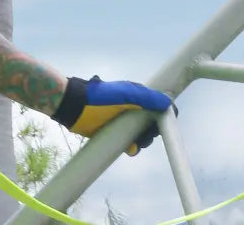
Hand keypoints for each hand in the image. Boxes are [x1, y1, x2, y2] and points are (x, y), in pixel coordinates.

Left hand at [51, 75, 173, 155]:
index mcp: (137, 95)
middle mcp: (133, 107)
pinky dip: (133, 147)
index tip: (166, 124)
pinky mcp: (115, 133)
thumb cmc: (100, 98)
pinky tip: (130, 149)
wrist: (75, 107)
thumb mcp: (125, 95)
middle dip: (153, 130)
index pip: (158, 104)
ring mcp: (124, 120)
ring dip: (143, 140)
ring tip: (137, 143)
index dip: (165, 114)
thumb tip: (168, 102)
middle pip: (152, 122)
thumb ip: (147, 98)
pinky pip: (130, 143)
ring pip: (142, 134)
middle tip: (146, 135)